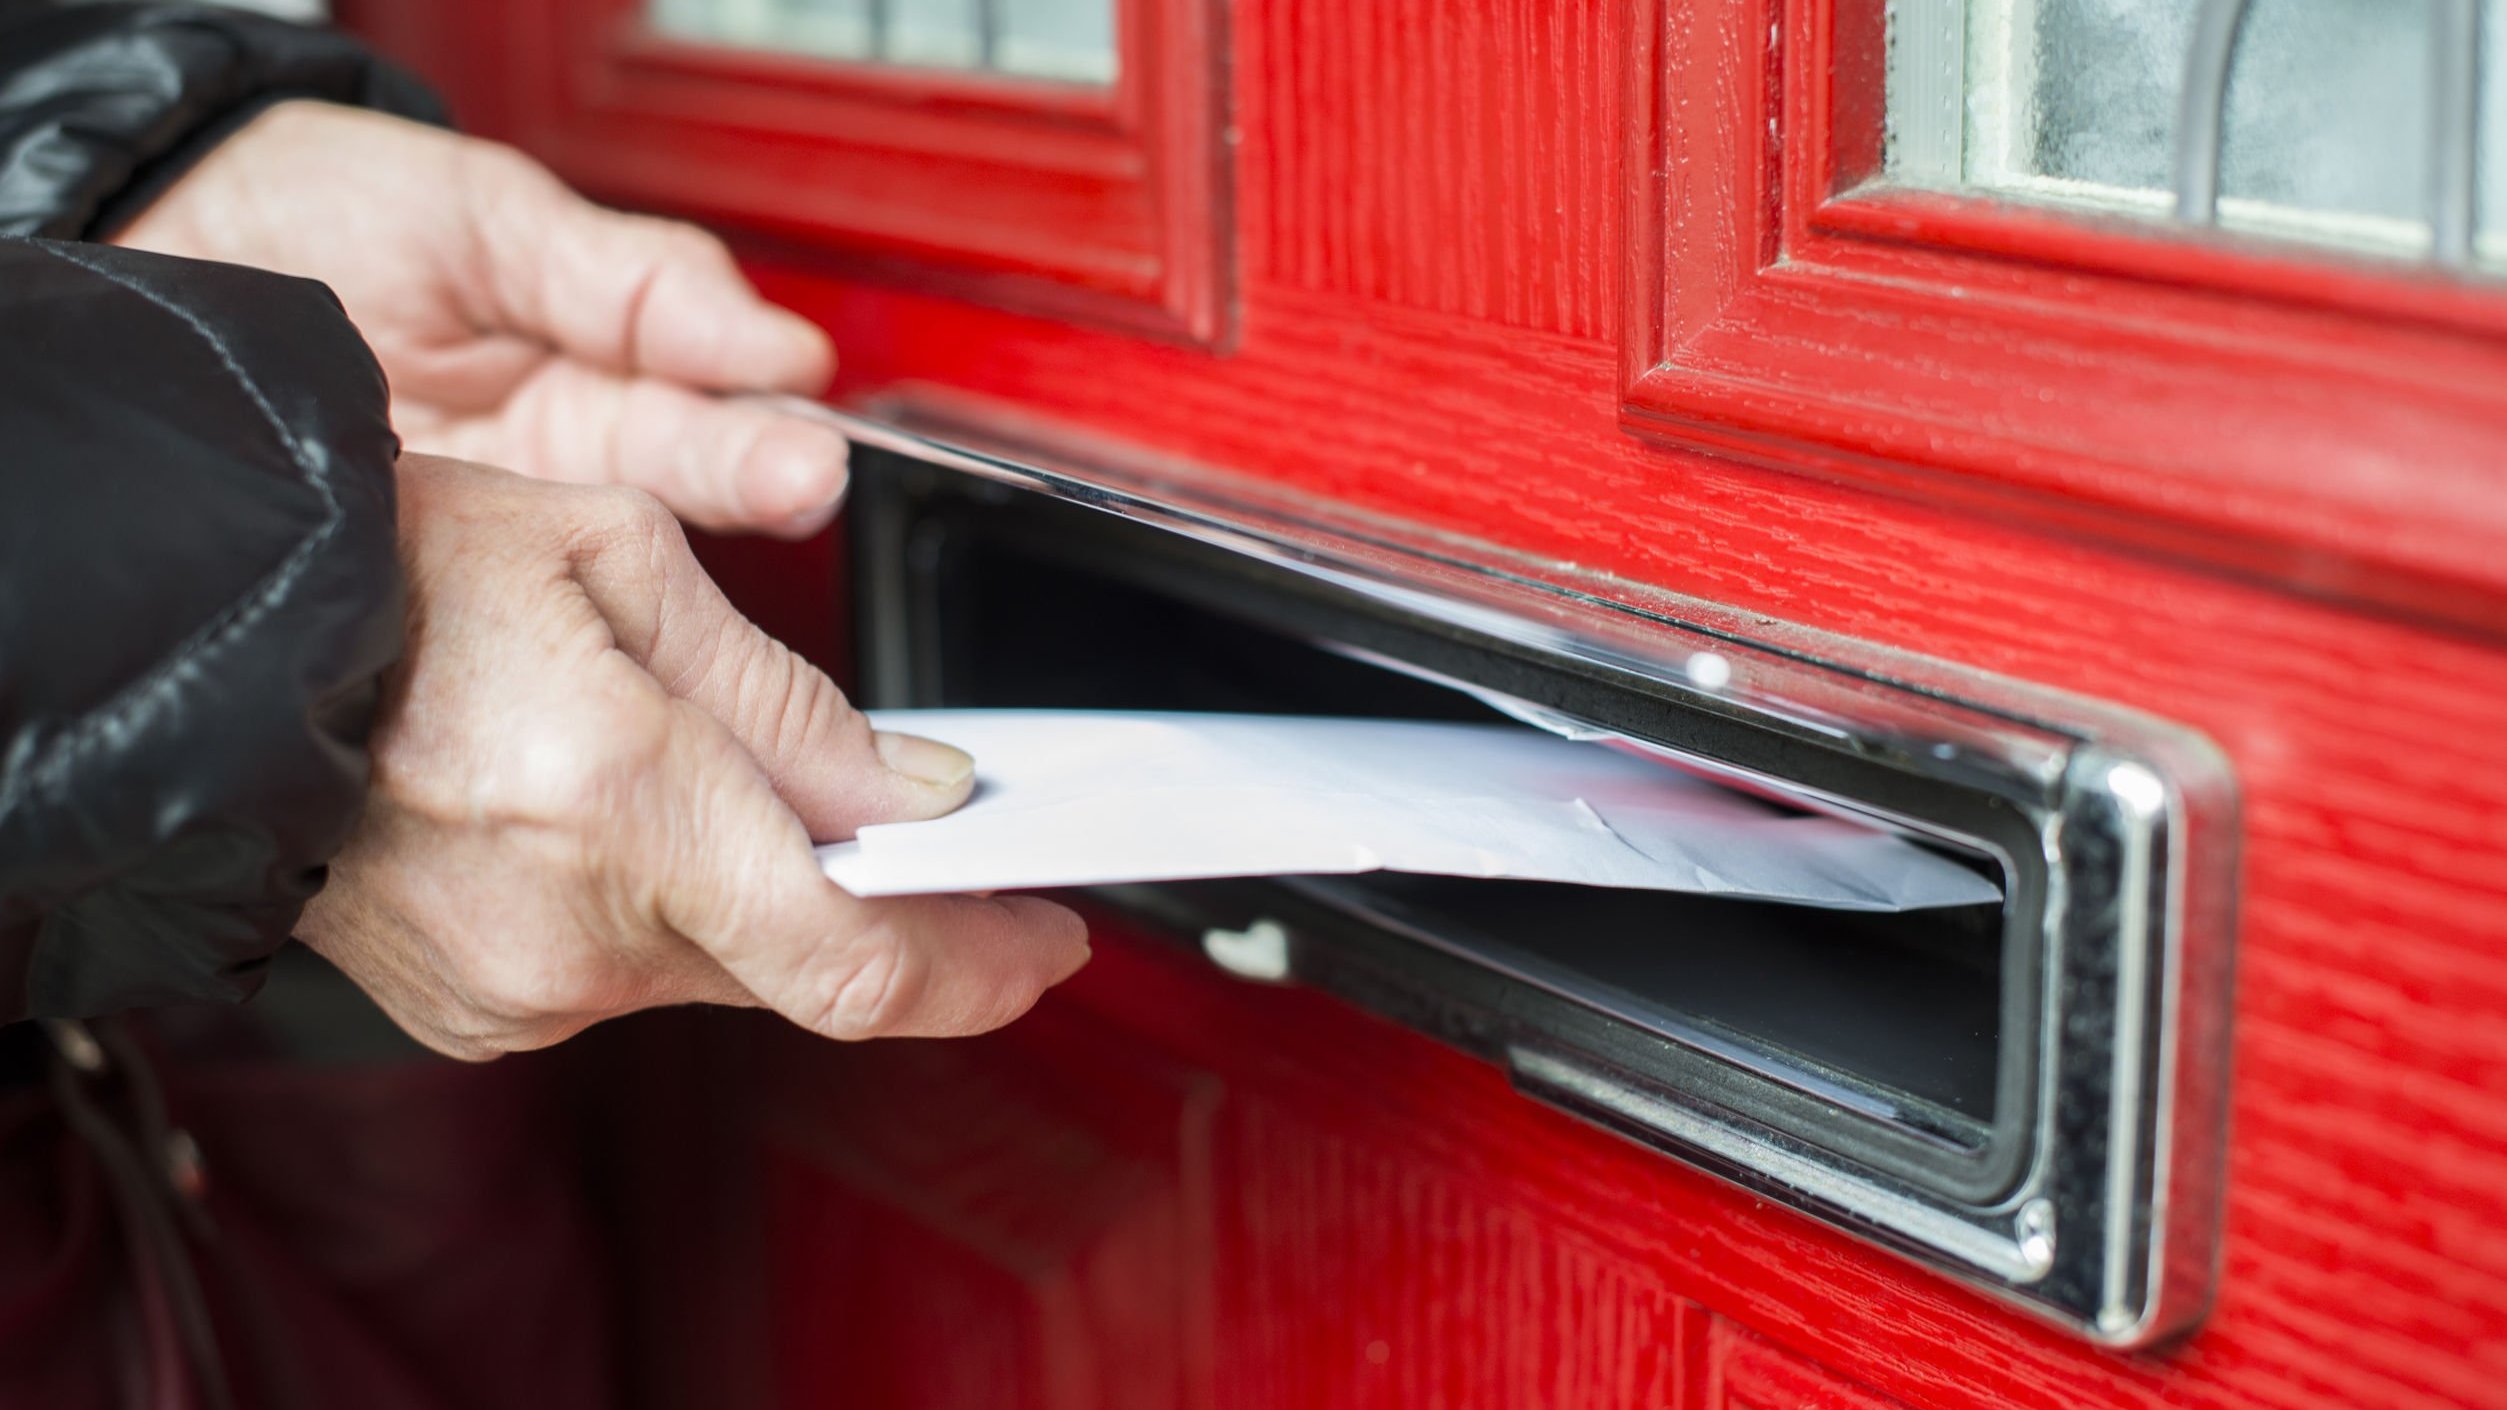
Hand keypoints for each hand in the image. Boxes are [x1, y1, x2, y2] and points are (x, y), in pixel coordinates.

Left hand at [115, 102, 847, 537]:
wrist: (141, 249)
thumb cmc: (302, 212)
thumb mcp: (484, 214)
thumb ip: (626, 279)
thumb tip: (773, 340)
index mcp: (592, 372)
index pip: (713, 404)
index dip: (764, 416)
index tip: (803, 412)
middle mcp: (559, 462)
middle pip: (684, 484)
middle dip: (753, 474)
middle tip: (798, 473)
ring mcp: (499, 529)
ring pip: (613, 555)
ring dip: (678, 548)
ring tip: (744, 508)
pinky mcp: (428, 585)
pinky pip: (506, 605)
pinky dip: (559, 608)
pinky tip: (604, 593)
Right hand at [299, 455, 1088, 1058]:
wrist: (213, 638)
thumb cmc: (400, 570)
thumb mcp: (625, 561)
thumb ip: (793, 703)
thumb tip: (914, 789)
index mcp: (625, 806)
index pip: (858, 958)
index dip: (979, 966)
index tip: (1046, 938)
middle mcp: (574, 929)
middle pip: (804, 960)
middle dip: (888, 905)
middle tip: (942, 848)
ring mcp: (517, 985)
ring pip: (719, 959)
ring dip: (766, 886)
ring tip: (737, 776)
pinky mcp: (478, 1005)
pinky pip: (629, 964)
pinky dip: (673, 899)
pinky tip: (643, 813)